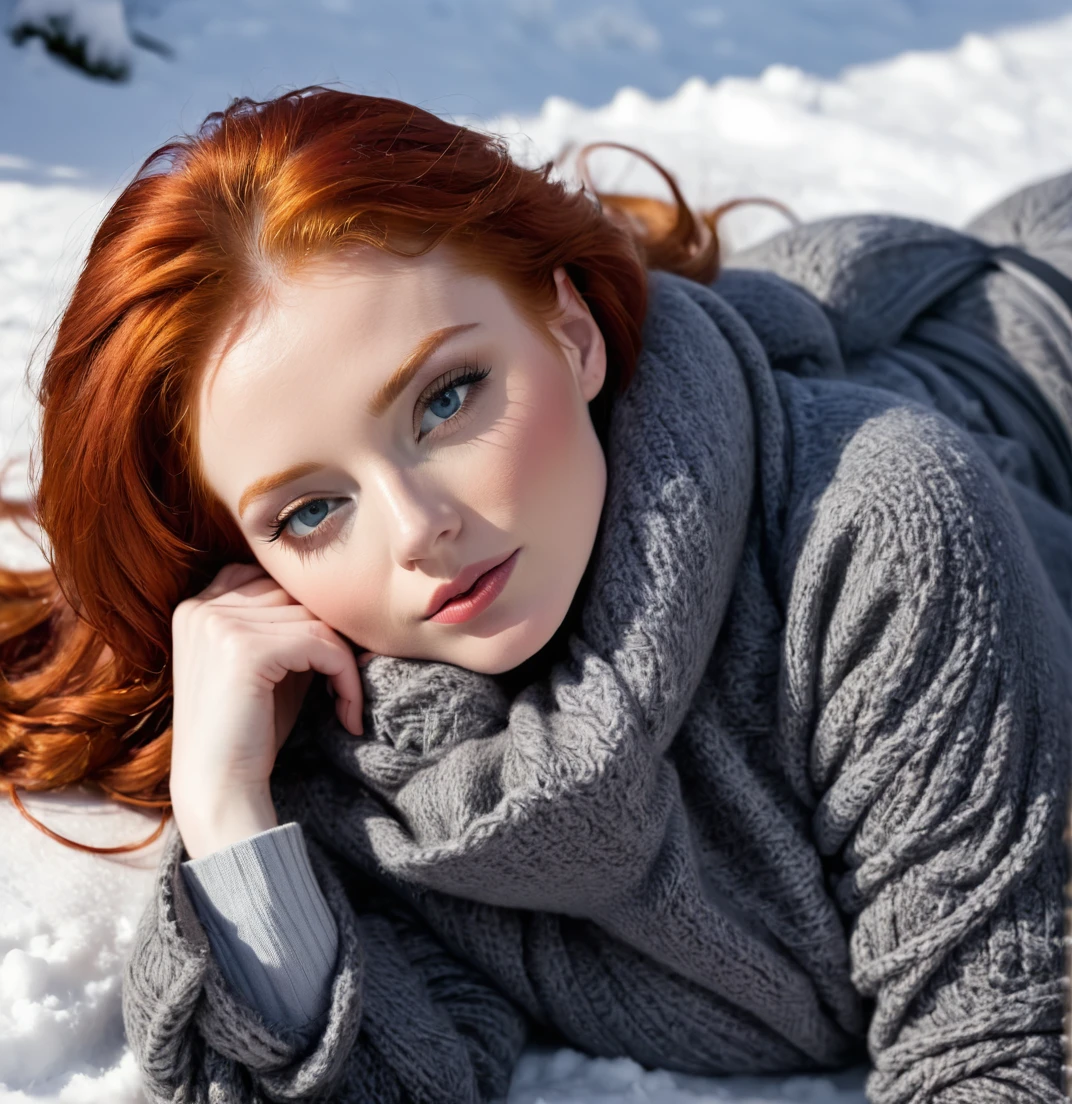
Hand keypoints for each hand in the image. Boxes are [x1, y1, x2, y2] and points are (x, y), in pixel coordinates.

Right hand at [168, 562, 365, 855]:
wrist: (219, 789)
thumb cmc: (248, 732)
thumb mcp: (266, 665)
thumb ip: (288, 625)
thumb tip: (343, 600)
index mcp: (197, 607)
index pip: (271, 579)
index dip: (306, 615)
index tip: (325, 659)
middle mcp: (202, 608)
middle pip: (296, 597)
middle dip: (329, 638)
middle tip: (344, 684)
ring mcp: (220, 625)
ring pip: (315, 620)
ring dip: (343, 663)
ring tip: (344, 703)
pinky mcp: (245, 649)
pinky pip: (322, 645)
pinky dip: (346, 679)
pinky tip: (346, 714)